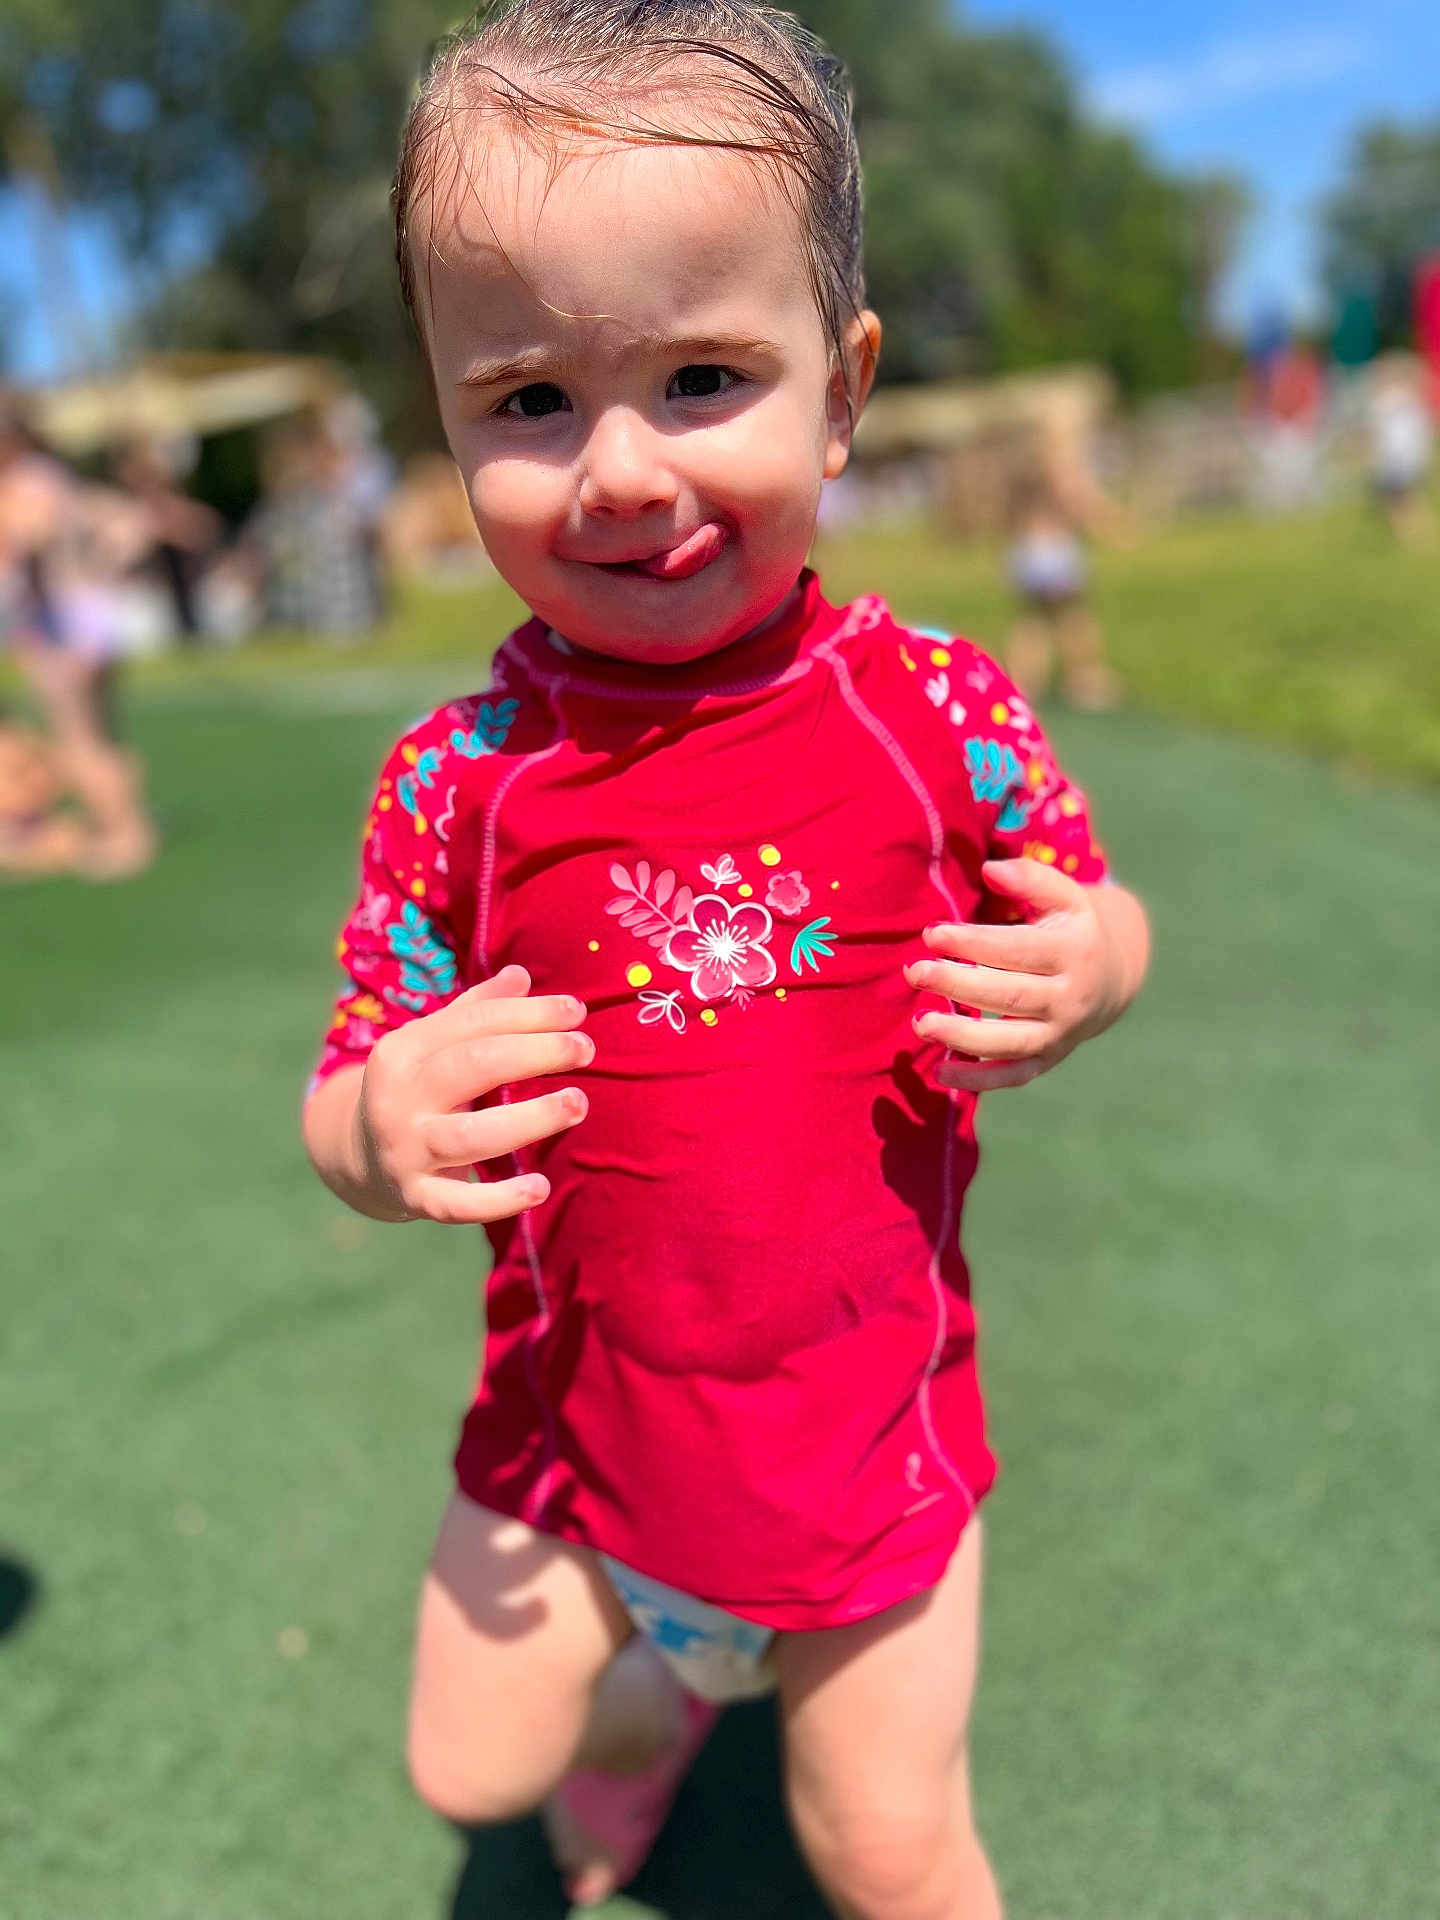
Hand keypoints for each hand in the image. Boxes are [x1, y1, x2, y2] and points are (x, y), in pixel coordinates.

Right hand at [353, 965, 591, 1222]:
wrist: (359, 1157)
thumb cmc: (416, 1088)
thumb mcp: (431, 1044)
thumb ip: (475, 1010)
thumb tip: (520, 975)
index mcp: (401, 1051)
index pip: (472, 1022)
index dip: (528, 1013)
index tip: (577, 1011)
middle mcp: (398, 1099)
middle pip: (474, 1066)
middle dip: (536, 1053)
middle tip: (585, 1049)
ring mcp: (405, 1151)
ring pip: (472, 1135)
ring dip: (531, 1120)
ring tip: (578, 1104)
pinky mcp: (416, 1197)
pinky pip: (458, 1204)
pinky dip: (499, 1200)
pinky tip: (541, 1188)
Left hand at [903, 859, 1130, 1091]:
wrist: (1111, 980)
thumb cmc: (1072, 929)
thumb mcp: (1065, 896)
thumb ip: (1030, 878)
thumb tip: (990, 870)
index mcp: (1075, 952)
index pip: (1016, 949)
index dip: (972, 943)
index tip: (932, 934)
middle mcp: (1070, 998)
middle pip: (1009, 996)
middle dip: (958, 984)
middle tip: (915, 971)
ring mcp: (1060, 1034)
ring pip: (1010, 1042)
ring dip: (962, 1036)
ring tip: (920, 1023)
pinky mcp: (1047, 1059)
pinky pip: (1012, 1076)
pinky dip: (978, 1080)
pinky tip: (941, 1072)